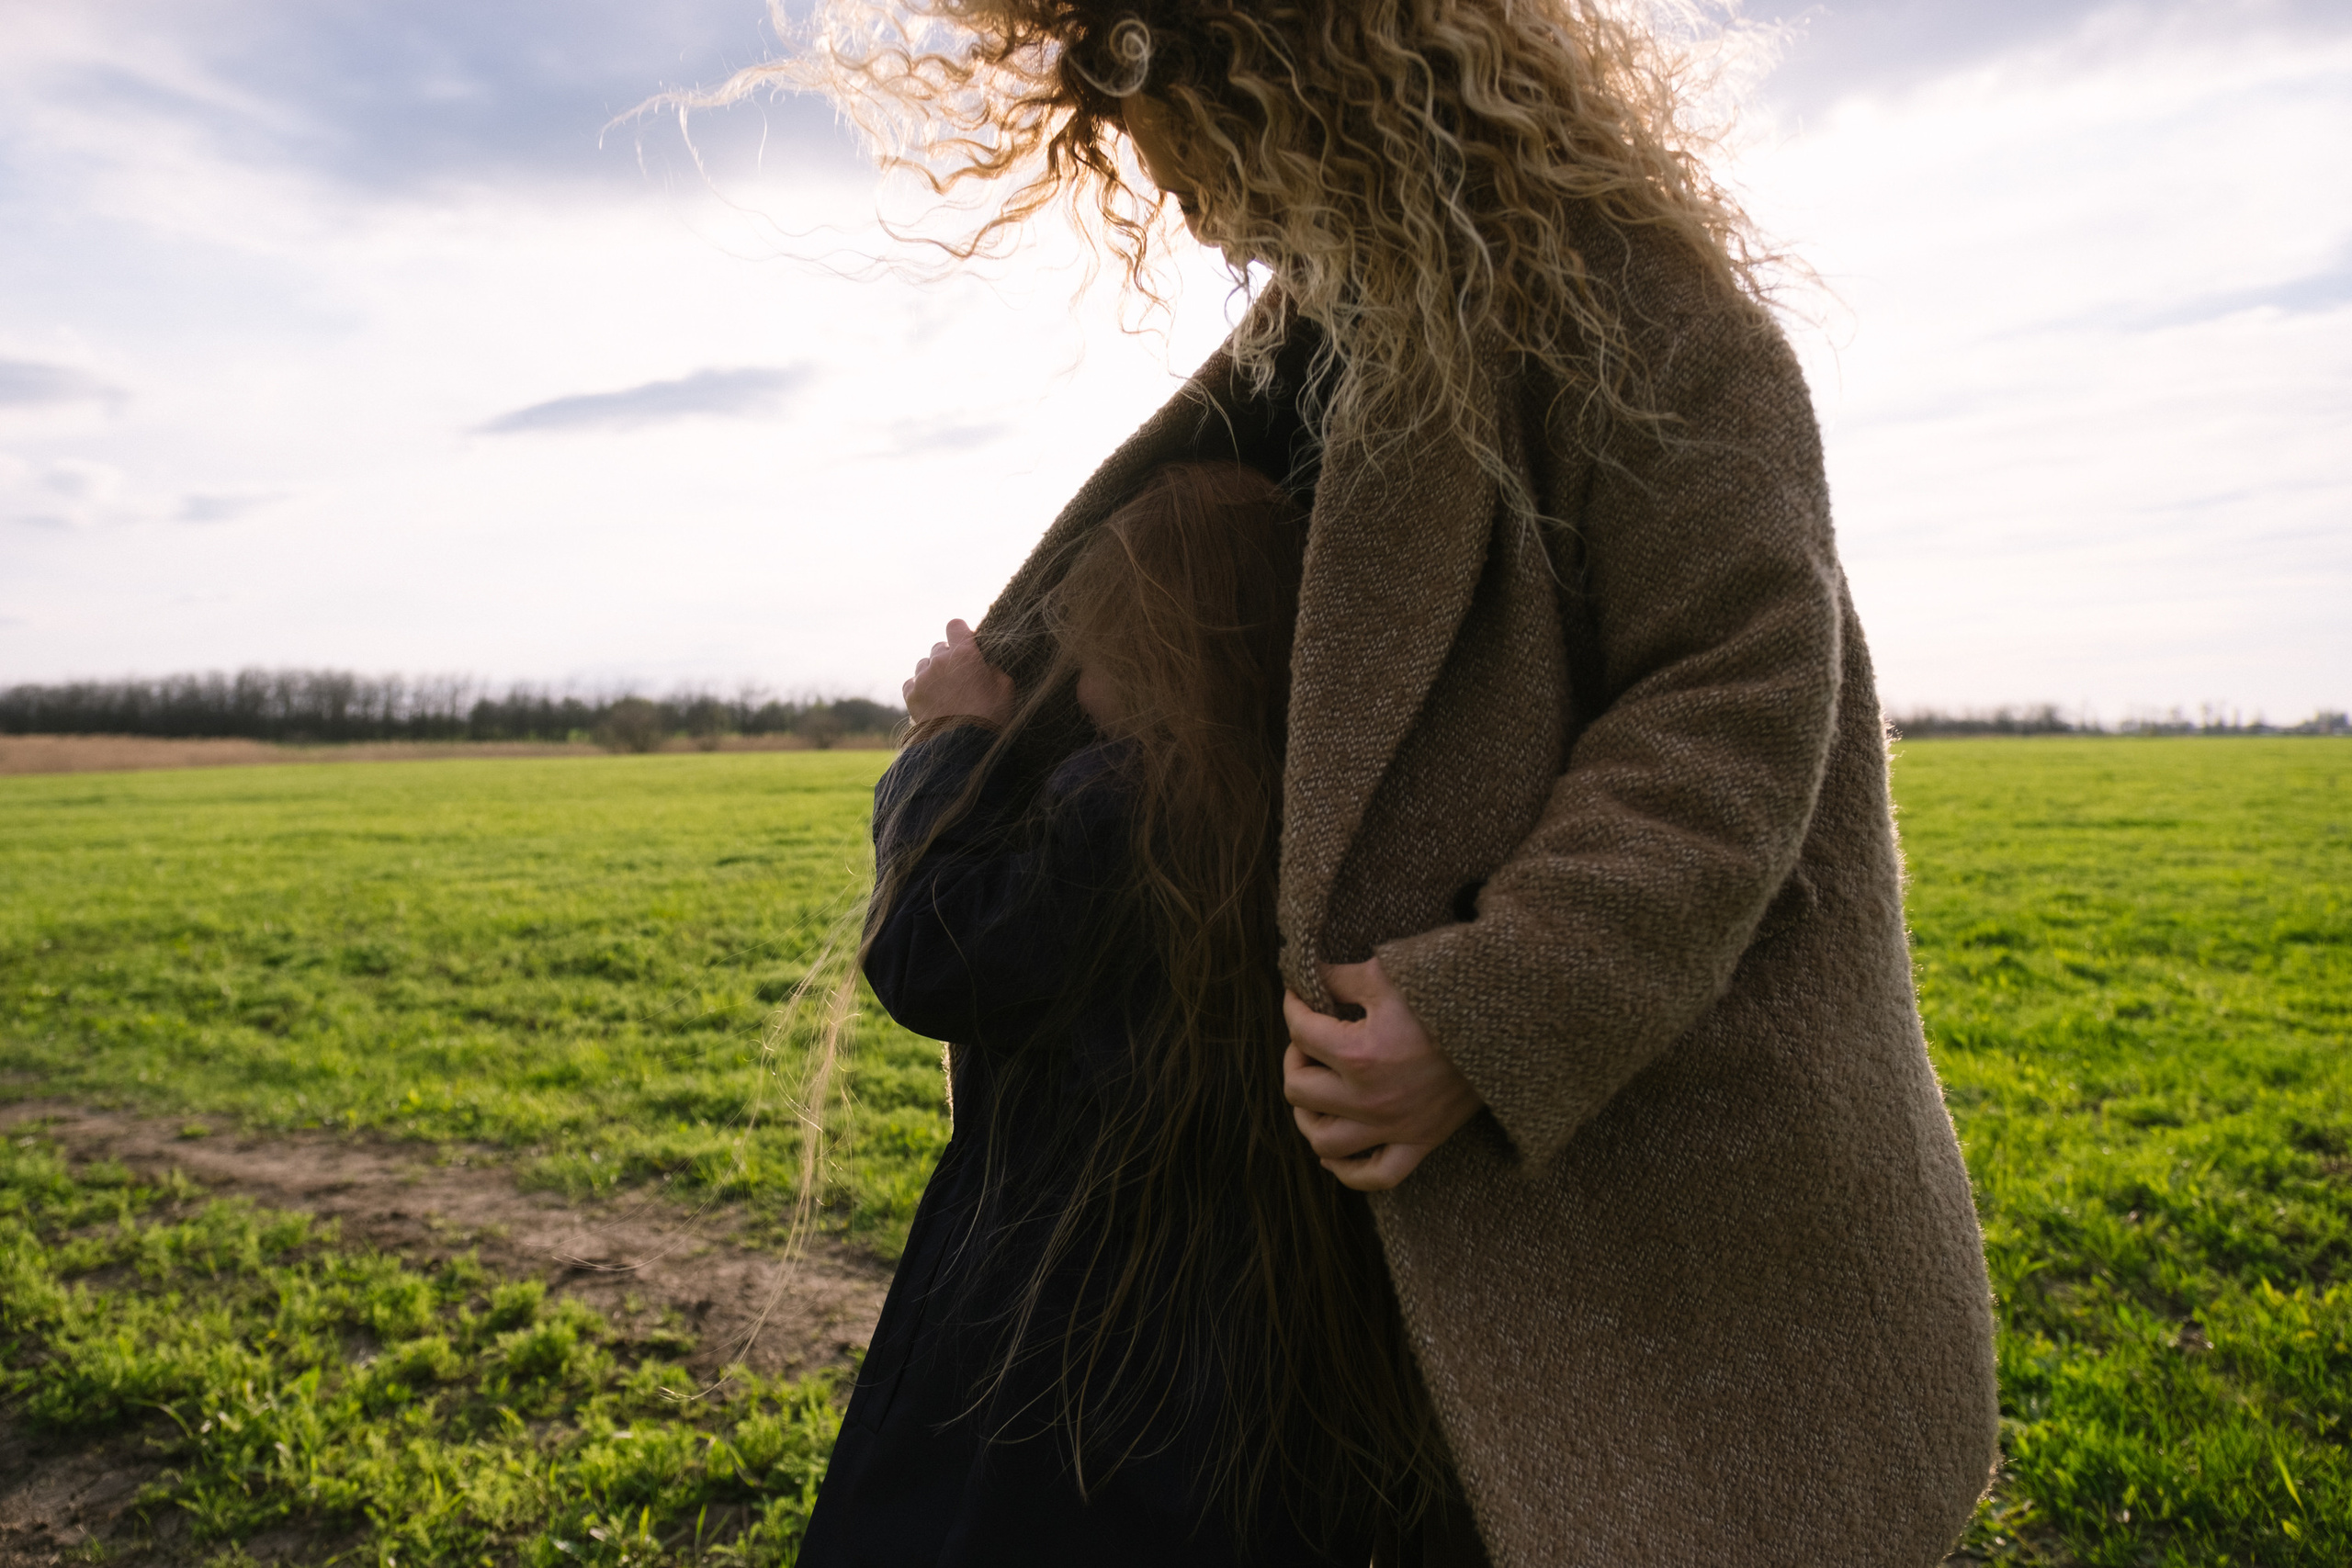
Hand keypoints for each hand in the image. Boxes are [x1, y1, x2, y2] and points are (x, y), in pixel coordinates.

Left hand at [902, 618, 1012, 726]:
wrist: (964, 746)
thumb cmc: (990, 717)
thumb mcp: (1005, 688)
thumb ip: (993, 669)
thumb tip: (986, 664)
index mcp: (965, 653)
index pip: (955, 626)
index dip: (960, 633)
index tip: (966, 644)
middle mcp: (940, 660)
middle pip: (939, 647)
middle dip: (948, 658)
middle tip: (959, 676)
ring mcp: (923, 677)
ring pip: (924, 664)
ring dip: (933, 672)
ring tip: (944, 691)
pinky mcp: (911, 694)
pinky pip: (912, 682)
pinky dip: (920, 688)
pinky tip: (932, 700)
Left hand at [1282, 957, 1482, 1191]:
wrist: (1505, 1024)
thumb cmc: (1446, 994)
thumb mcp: (1388, 975)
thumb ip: (1340, 978)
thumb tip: (1309, 978)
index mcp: (1359, 1054)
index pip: (1300, 1032)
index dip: (1292, 1007)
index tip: (1299, 997)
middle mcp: (1370, 1099)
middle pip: (1298, 1090)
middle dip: (1296, 1060)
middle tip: (1310, 1043)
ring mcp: (1395, 1127)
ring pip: (1324, 1142)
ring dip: (1309, 1117)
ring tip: (1315, 1091)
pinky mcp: (1421, 1142)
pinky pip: (1375, 1177)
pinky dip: (1348, 1170)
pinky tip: (1335, 1152)